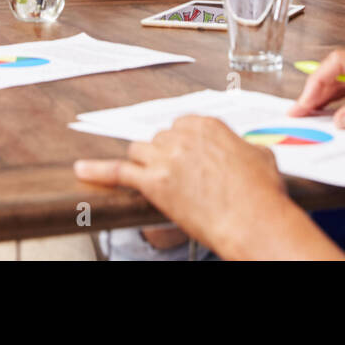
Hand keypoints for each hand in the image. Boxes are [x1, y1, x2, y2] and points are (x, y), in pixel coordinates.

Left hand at [74, 115, 288, 255]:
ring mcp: (165, 158)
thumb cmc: (262, 192)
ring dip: (144, 162)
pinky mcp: (153, 182)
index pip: (181, 125)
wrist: (253, 220)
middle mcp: (183, 135)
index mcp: (207, 124)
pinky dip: (98, 170)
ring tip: (152, 176)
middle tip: (177, 174)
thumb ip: (241, 147)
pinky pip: (118, 172)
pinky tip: (82, 170)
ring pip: (139, 150)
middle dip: (165, 154)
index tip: (186, 156)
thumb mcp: (260, 155)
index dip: (182, 144)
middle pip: (159, 137)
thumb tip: (239, 152)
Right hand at [288, 47, 344, 127]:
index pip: (340, 64)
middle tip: (297, 113)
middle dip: (314, 90)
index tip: (304, 104)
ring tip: (307, 114)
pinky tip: (331, 111)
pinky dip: (340, 97)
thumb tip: (340, 120)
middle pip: (338, 70)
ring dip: (325, 94)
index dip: (317, 83)